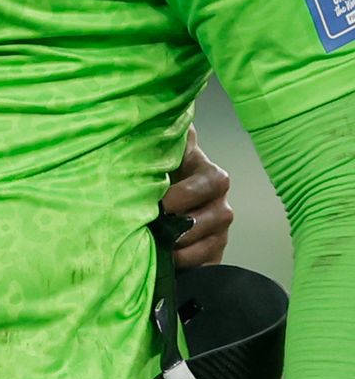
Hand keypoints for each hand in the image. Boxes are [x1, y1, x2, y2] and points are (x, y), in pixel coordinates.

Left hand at [162, 125, 233, 267]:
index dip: (188, 194)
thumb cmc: (159, 164)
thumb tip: (161, 113)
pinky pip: (212, 262)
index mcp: (207, 171)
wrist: (162, 187)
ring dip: (189, 247)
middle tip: (161, 228)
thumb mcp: (162, 147)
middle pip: (218, 215)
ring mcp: (220, 225)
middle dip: (188, 224)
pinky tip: (173, 265)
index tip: (162, 203)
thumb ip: (166, 135)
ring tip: (165, 248)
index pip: (212, 181)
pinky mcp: (215, 248)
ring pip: (216, 240)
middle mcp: (220, 199)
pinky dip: (193, 265)